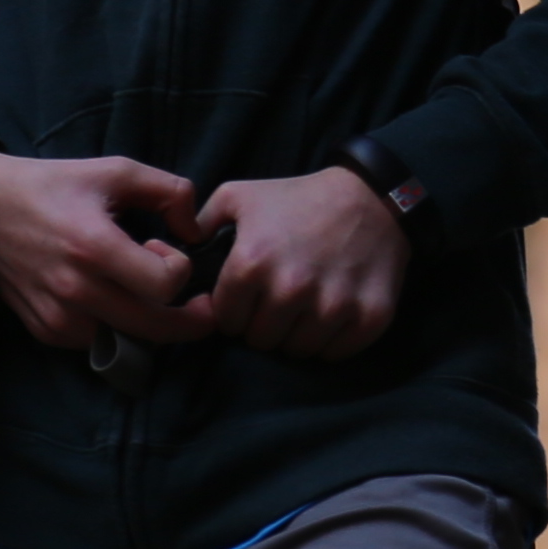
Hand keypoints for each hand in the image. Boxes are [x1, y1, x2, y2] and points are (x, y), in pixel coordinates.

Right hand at [0, 148, 213, 352]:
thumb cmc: (55, 185)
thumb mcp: (117, 171)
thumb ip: (170, 191)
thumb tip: (196, 231)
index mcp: (93, 246)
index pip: (163, 286)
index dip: (180, 270)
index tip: (166, 250)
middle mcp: (74, 289)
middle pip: (154, 329)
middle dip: (189, 321)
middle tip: (203, 309)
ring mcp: (56, 315)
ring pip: (127, 342)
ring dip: (148, 325)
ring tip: (146, 295)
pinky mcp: (44, 330)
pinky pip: (97, 344)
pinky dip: (115, 329)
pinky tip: (113, 301)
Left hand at [199, 168, 411, 360]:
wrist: (372, 195)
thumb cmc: (299, 198)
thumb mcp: (240, 196)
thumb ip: (199, 224)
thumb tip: (175, 253)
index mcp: (251, 263)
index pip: (226, 321)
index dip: (235, 309)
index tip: (251, 296)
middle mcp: (290, 289)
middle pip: (261, 340)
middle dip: (265, 323)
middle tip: (281, 300)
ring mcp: (333, 306)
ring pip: (297, 350)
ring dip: (297, 334)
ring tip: (306, 306)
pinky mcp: (369, 317)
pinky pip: (335, 353)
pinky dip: (332, 341)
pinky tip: (333, 314)